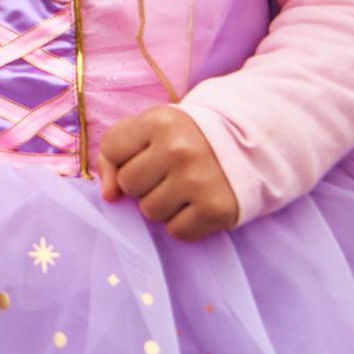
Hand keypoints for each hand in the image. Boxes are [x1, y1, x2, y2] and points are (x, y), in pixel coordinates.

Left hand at [97, 105, 238, 241]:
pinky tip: (196, 204)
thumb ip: (113, 155)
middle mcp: (178, 149)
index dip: (123, 157)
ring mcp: (198, 180)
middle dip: (142, 183)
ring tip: (181, 189)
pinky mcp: (216, 209)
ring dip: (162, 205)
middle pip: (128, 184)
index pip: (112, 150)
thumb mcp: (148, 130)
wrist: (244, 149)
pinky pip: (177, 231)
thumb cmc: (182, 140)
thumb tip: (109, 196)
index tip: (145, 153)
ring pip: (150, 212)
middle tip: (165, 174)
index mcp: (159, 121)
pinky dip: (183, 223)